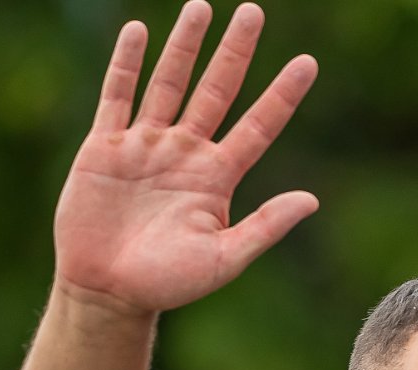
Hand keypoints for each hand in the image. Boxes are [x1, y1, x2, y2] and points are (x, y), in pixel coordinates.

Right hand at [52, 1, 317, 316]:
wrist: (109, 293)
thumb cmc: (169, 284)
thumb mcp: (225, 259)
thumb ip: (266, 226)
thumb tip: (312, 200)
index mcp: (217, 178)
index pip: (258, 126)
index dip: (282, 95)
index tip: (307, 63)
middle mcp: (185, 153)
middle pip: (216, 91)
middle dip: (234, 52)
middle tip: (254, 11)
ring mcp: (145, 145)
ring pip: (169, 83)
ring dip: (184, 46)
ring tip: (201, 7)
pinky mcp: (105, 147)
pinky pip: (117, 96)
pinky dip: (127, 64)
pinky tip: (138, 31)